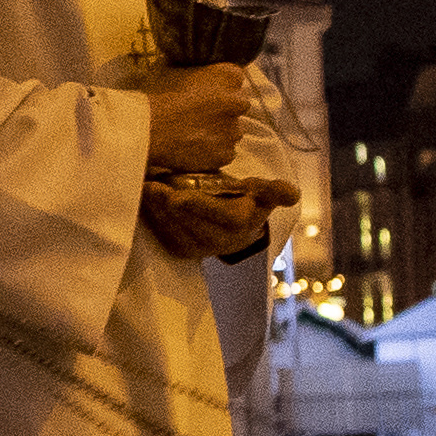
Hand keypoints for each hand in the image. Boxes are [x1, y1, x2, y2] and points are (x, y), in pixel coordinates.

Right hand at [141, 64, 253, 176]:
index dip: (220, 86)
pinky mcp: (225, 155)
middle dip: (224, 109)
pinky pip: (225, 153)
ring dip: (220, 132)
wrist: (147, 130)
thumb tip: (205, 72)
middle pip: (238, 105)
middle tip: (200, 115)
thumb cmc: (158, 96)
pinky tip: (195, 149)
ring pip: (233, 131)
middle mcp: (238, 103)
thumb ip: (199, 71)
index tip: (207, 91)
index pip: (235, 78)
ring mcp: (233, 131)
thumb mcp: (177, 69)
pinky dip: (214, 152)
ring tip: (195, 134)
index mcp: (228, 76)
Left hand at [142, 178, 288, 260]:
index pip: (220, 216)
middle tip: (149, 184)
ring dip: (156, 212)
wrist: (237, 229)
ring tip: (142, 189)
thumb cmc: (248, 201)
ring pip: (174, 231)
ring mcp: (200, 250)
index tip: (178, 195)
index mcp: (240, 224)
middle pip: (191, 224)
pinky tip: (142, 202)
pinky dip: (152, 220)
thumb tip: (293, 194)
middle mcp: (220, 241)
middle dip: (169, 206)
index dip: (198, 206)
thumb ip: (275, 191)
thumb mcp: (263, 193)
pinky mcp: (182, 251)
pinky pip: (164, 237)